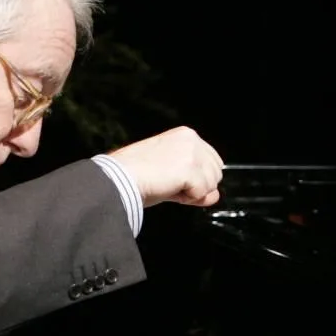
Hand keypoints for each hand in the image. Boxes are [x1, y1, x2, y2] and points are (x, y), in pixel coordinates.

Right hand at [109, 126, 223, 208]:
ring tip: (168, 186)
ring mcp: (192, 153)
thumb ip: (196, 182)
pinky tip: (169, 190)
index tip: (177, 181)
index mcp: (185, 135)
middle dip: (198, 186)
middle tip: (172, 185)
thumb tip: (215, 195)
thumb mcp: (172, 173)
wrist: (118, 176)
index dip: (198, 178)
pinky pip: (202, 194)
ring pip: (211, 185)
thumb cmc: (135, 173)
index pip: (212, 161)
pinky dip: (187, 199)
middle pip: (216, 173)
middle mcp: (191, 140)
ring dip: (192, 193)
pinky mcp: (190, 169)